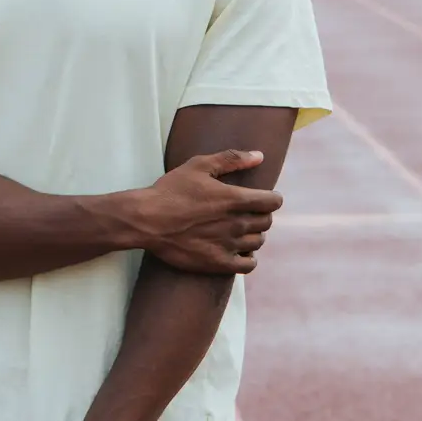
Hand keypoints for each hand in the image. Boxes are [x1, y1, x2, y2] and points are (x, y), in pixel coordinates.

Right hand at [132, 150, 281, 273]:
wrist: (147, 220)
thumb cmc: (171, 190)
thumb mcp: (199, 165)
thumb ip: (232, 159)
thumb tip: (259, 156)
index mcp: (235, 199)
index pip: (273, 202)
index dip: (272, 198)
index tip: (263, 197)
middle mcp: (236, 224)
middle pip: (267, 222)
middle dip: (261, 214)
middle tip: (246, 211)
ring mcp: (229, 245)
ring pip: (258, 242)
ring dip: (253, 234)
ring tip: (239, 229)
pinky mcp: (219, 263)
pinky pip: (248, 265)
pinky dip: (248, 257)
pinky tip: (238, 249)